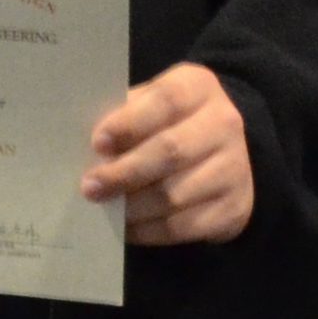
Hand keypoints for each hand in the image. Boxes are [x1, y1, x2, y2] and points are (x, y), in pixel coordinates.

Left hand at [82, 60, 253, 244]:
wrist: (222, 151)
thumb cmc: (167, 122)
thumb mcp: (149, 103)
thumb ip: (123, 116)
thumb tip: (82, 146)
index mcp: (198, 88)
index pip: (165, 101)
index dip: (130, 123)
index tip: (97, 143)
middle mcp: (224, 124)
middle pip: (170, 151)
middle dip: (124, 173)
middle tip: (90, 187)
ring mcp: (235, 168)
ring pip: (175, 195)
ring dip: (132, 207)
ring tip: (105, 208)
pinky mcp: (234, 208)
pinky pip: (183, 226)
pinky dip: (148, 231)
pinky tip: (125, 227)